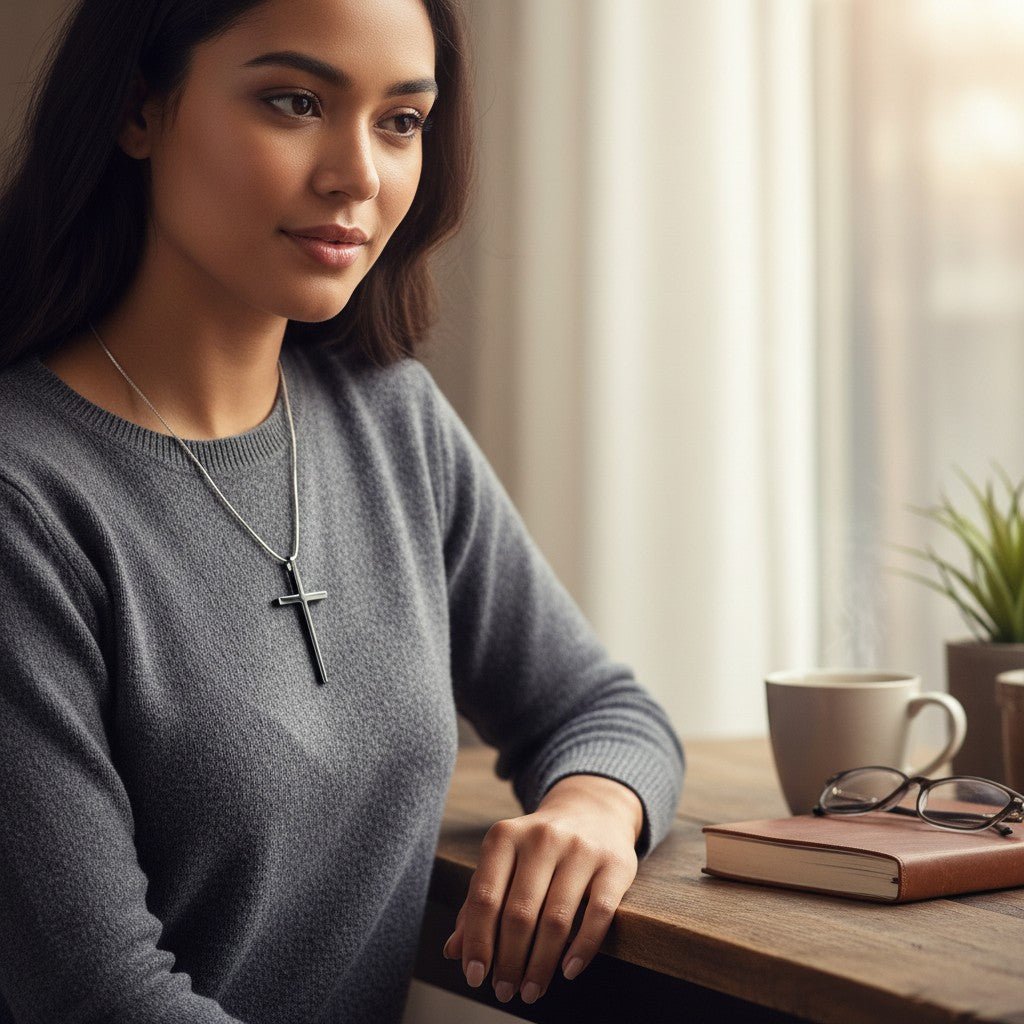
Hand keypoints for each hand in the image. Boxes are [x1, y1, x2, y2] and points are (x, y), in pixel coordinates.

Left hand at [441, 773, 643, 1005]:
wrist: (591, 810)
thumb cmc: (537, 849)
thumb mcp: (503, 863)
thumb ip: (477, 903)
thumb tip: (454, 951)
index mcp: (505, 836)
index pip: (485, 897)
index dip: (478, 942)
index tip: (475, 976)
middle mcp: (542, 837)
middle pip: (519, 913)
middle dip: (509, 961)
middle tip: (505, 990)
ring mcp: (580, 849)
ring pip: (557, 919)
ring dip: (541, 964)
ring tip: (531, 990)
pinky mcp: (614, 864)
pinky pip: (598, 914)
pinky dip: (582, 949)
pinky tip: (568, 971)